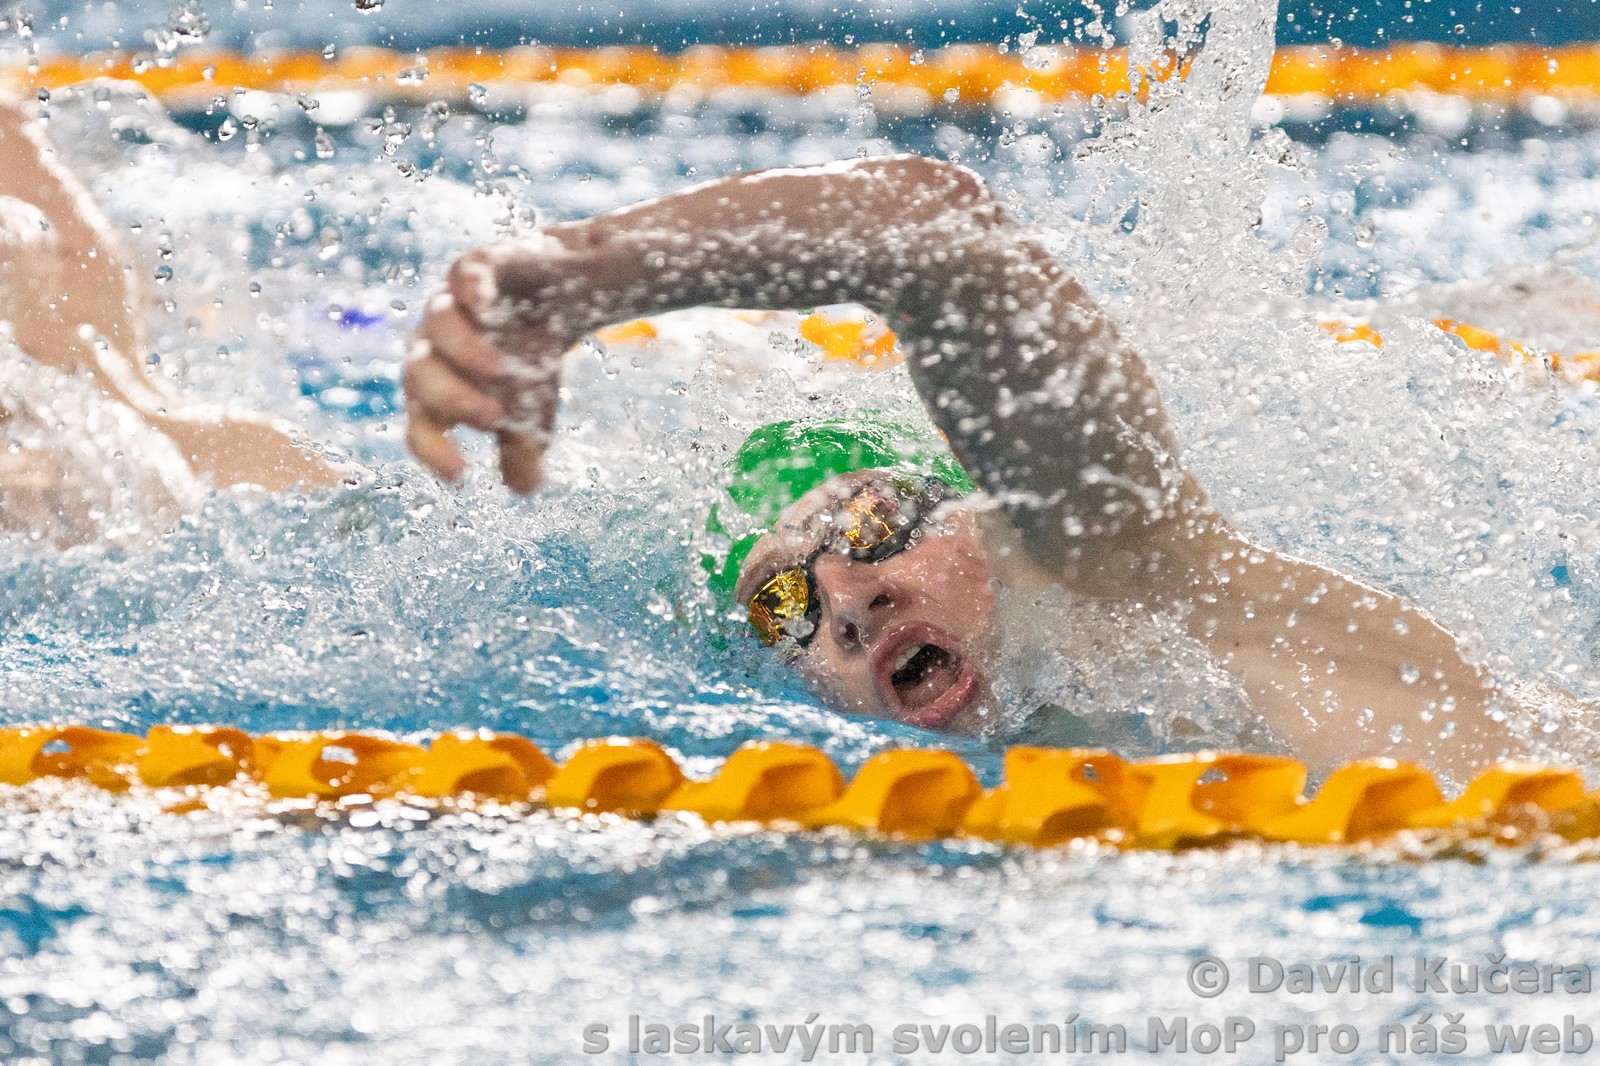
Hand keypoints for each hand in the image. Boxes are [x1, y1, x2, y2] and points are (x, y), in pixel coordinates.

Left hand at [404, 243, 572, 492]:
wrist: (559, 295)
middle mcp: (432, 344)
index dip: (433, 449)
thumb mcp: (532, 414)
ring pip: (439, 325)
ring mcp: (450, 301)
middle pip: (419, 373)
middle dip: (452, 398)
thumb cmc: (532, 359)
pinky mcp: (475, 267)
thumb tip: (523, 490)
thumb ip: (521, 450)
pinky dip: (472, 292)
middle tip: (491, 419)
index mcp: (437, 386)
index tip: (460, 475)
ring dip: (465, 352)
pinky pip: (464, 276)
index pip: (421, 422)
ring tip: (500, 371)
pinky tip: (488, 309)